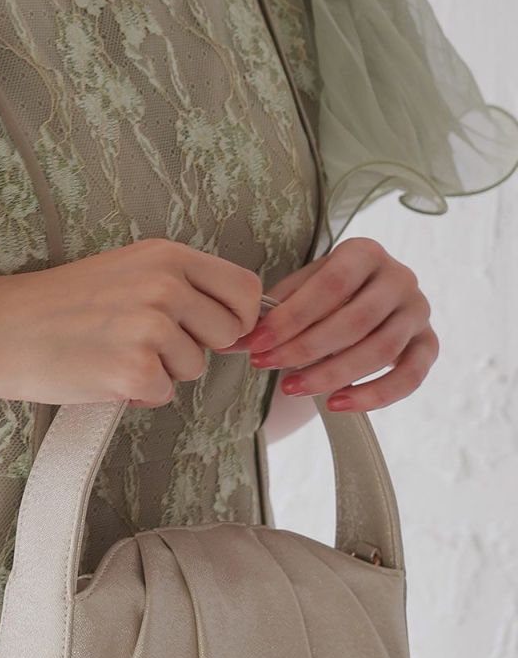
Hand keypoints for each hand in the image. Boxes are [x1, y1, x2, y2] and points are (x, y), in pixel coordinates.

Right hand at [0, 237, 265, 408]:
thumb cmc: (59, 306)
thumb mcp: (126, 271)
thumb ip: (179, 287)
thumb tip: (238, 326)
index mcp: (167, 256)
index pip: (244, 289)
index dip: (237, 318)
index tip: (213, 332)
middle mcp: (166, 286)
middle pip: (228, 334)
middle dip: (196, 347)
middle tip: (146, 344)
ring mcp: (152, 329)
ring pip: (194, 368)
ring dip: (161, 372)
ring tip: (113, 354)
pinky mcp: (135, 371)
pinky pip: (164, 395)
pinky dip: (136, 395)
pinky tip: (101, 375)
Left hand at [217, 236, 438, 410]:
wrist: (361, 300)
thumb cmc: (321, 296)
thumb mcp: (297, 292)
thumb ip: (270, 313)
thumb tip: (228, 342)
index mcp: (365, 252)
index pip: (329, 286)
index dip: (290, 319)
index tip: (255, 344)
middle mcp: (400, 277)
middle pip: (355, 320)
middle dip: (305, 349)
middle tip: (266, 367)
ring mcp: (418, 311)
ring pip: (380, 350)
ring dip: (333, 374)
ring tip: (292, 389)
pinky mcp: (428, 344)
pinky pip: (410, 376)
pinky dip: (375, 395)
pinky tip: (336, 404)